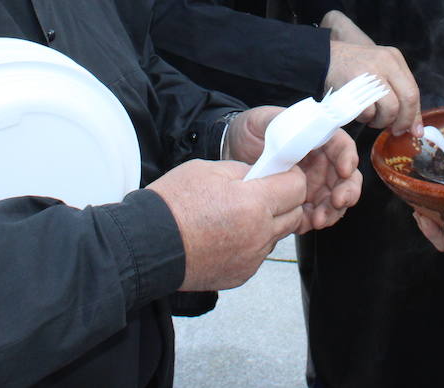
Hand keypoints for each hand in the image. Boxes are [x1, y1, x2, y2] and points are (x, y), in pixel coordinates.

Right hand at [146, 158, 306, 290]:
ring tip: (237, 215)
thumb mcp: (209, 169)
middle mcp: (258, 234)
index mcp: (253, 203)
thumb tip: (263, 174)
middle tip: (261, 192)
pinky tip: (226, 235)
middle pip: (294, 214)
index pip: (297, 187)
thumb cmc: (172, 205)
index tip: (280, 173)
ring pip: (276, 235)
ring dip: (267, 223)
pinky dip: (250, 243)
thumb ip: (244, 171)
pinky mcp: (241, 275)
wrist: (146, 246)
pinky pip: (258, 254)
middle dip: (284, 200)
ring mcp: (251, 258)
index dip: (290, 176)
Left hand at [223, 106, 362, 233]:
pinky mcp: (299, 202)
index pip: (341, 145)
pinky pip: (315, 214)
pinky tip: (309, 223)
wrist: (230, 152)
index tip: (344, 169)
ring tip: (320, 218)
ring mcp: (312, 184)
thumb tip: (303, 128)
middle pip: (346, 176)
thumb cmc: (249, 131)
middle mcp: (320, 162)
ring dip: (333, 210)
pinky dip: (316, 221)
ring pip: (335, 199)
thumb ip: (284, 121)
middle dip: (348, 190)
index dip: (348, 156)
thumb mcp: (263, 120)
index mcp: (316, 139)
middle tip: (338, 200)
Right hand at [324, 34, 421, 137]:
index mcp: (394, 59)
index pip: (413, 91)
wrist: (323, 58)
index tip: (415, 131)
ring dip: (381, 121)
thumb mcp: (380, 74)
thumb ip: (398, 96)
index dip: (415, 115)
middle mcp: (385, 62)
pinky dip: (364, 118)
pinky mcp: (354, 83)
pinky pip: (367, 111)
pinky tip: (358, 112)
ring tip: (372, 119)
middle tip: (395, 130)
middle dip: (403, 121)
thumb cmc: (354, 70)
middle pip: (407, 99)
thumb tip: (416, 129)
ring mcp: (370, 72)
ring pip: (389, 108)